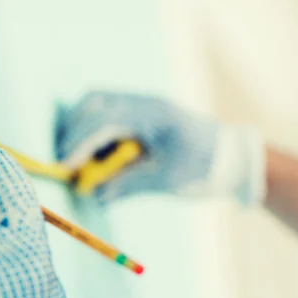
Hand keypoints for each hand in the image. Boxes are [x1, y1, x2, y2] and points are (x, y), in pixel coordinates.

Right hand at [56, 92, 265, 204]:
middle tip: (65, 161)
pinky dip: (95, 133)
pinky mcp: (142, 114)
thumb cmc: (204, 167)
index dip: (78, 143)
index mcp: (152, 114)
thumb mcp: (166, 180)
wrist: (233, 157)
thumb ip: (127, 185)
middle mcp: (144, 102)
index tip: (64, 167)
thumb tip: (95, 195)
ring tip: (79, 160)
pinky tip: (97, 156)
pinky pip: (108, 115)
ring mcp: (143, 105)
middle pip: (93, 103)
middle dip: (73, 131)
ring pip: (98, 105)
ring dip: (82, 129)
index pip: (102, 121)